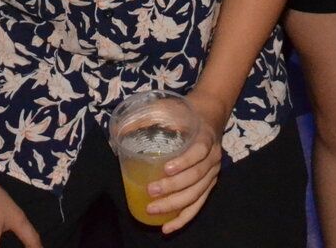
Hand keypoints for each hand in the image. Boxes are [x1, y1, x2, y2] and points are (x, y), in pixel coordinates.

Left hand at [143, 92, 226, 232]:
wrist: (208, 115)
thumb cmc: (185, 113)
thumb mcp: (169, 107)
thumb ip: (148, 116)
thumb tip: (122, 129)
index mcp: (205, 138)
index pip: (198, 152)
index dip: (184, 162)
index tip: (165, 169)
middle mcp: (213, 158)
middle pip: (195, 178)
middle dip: (172, 188)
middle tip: (151, 191)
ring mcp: (212, 174)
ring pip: (196, 195)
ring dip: (175, 205)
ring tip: (153, 209)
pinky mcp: (208, 185)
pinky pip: (197, 206)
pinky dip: (183, 219)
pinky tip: (168, 227)